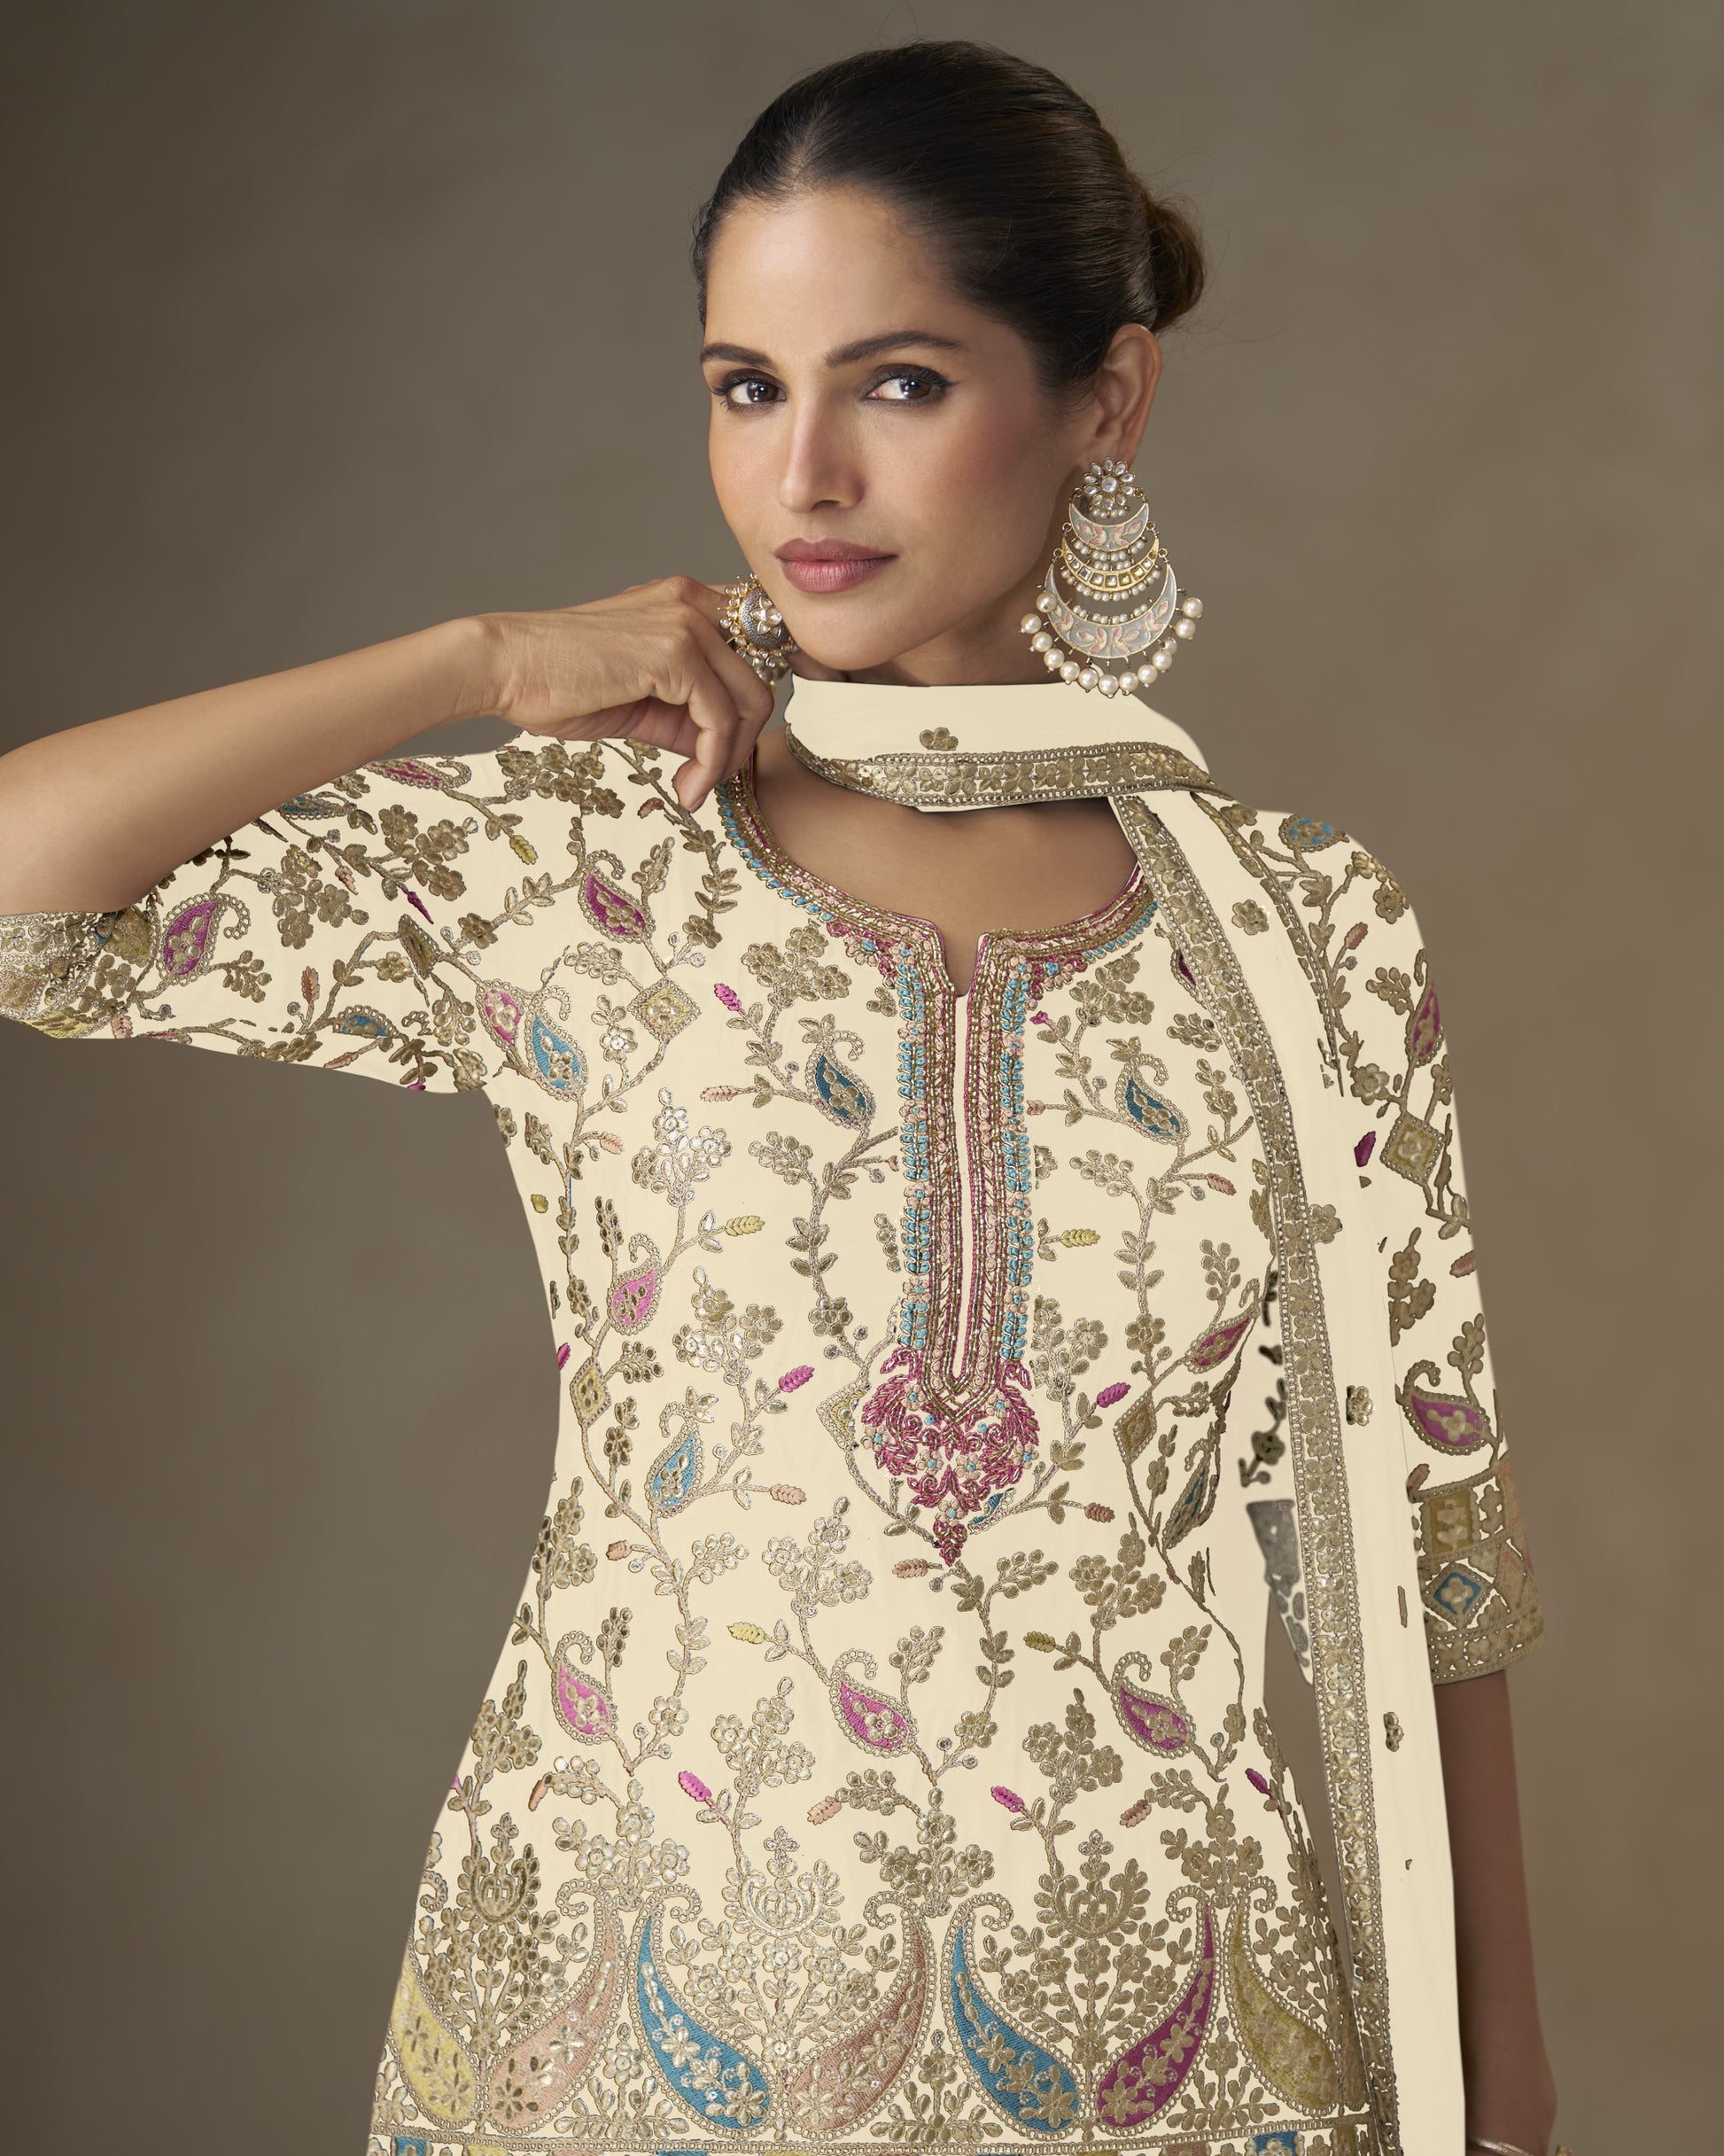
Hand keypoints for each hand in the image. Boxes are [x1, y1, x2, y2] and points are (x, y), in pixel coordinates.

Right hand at [477, 576, 777, 809]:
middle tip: (711, 778)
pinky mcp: (675, 653)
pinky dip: (711, 762)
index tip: (738, 744)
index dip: (761, 693)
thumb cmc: (560, 682)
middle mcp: (692, 601)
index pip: (757, 641)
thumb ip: (685, 714)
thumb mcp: (639, 700)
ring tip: (695, 788)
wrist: (507, 667)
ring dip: (728, 758)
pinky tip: (686, 787)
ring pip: (748, 700)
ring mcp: (686, 622)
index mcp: (685, 601)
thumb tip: (720, 749)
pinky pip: (718, 718)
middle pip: (760, 676)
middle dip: (744, 739)